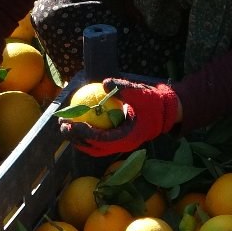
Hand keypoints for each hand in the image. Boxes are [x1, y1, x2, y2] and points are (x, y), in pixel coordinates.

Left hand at [60, 77, 178, 156]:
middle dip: (76, 139)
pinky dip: (89, 137)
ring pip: (96, 148)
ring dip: (81, 140)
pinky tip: (80, 125)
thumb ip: (123, 88)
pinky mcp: (121, 141)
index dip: (83, 133)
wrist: (168, 111)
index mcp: (127, 137)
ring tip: (67, 128)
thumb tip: (105, 82)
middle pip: (94, 148)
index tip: (70, 124)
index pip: (101, 139)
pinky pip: (101, 142)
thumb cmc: (153, 102)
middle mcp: (123, 145)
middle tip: (63, 126)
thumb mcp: (140, 92)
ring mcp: (122, 145)